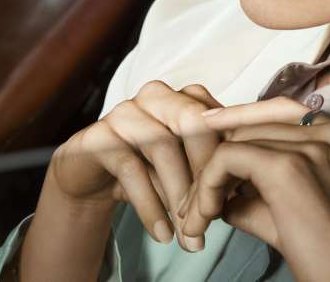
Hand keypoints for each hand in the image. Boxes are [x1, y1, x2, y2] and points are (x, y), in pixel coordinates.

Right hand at [48, 81, 225, 251]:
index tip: (236, 198)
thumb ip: (210, 169)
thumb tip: (237, 192)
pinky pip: (129, 168)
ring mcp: (125, 111)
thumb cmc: (148, 169)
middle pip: (191, 122)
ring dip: (178, 195)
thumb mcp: (184, 168)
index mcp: (185, 97)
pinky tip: (162, 235)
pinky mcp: (98, 135)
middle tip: (214, 215)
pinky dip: (149, 206)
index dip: (227, 157)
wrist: (92, 176)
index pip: (216, 118)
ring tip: (189, 235)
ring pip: (161, 144)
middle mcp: (156, 95)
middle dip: (205, 171)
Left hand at [175, 97, 329, 281]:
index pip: (276, 115)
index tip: (208, 162)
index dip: (236, 134)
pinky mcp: (288, 167)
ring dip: (205, 180)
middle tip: (195, 205)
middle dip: (215, 161)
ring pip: (233, 141)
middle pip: (250, 126)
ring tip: (196, 218)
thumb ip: (260, 192)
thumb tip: (217, 191)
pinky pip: (226, 159)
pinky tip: (204, 218)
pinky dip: (205, 187)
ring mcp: (312, 145)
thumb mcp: (300, 211)